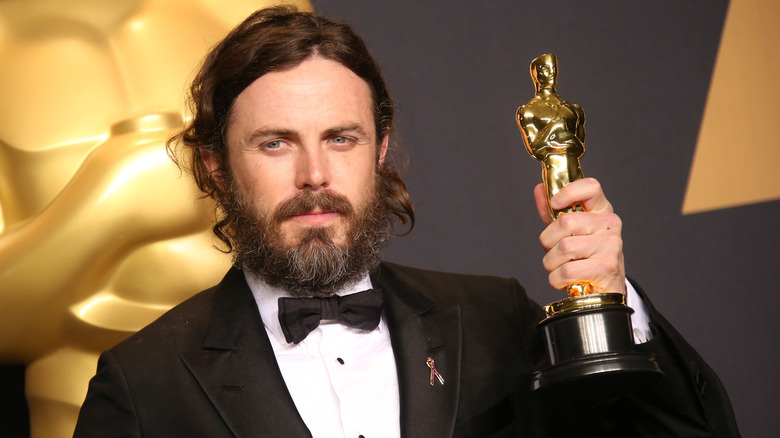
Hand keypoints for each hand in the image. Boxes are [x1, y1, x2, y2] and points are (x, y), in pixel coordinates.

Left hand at [534, 178, 625, 294]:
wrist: (603, 291)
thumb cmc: (582, 258)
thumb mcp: (566, 233)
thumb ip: (552, 212)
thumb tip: (540, 189)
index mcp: (601, 210)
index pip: (590, 187)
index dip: (568, 192)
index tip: (555, 204)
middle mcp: (609, 224)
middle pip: (566, 222)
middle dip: (549, 241)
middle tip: (555, 253)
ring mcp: (611, 245)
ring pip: (564, 248)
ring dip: (552, 263)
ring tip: (561, 267)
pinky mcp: (607, 267)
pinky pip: (567, 270)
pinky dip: (557, 279)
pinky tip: (566, 280)